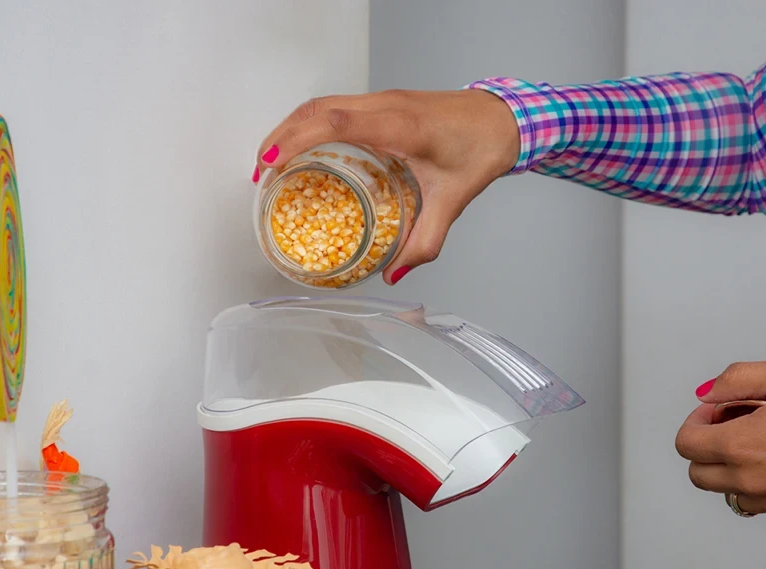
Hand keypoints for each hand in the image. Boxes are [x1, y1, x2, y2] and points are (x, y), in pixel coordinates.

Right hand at [252, 89, 519, 283]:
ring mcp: (383, 99)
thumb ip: (425, 241)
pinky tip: (304, 147)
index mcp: (401, 126)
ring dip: (292, 127)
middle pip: (318, 108)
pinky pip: (337, 106)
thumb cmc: (481, 150)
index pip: (338, 122)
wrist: (504, 118)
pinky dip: (311, 123)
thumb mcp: (453, 201)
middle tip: (260, 171)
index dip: (299, 137)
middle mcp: (386, 106)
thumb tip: (395, 272)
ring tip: (272, 161)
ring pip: (323, 103)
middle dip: (281, 135)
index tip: (272, 161)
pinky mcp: (384, 101)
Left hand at [675, 358, 765, 525]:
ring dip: (733, 468)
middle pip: (698, 473)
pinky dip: (762, 484)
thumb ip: (735, 379)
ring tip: (762, 442)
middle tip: (731, 426)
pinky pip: (763, 503)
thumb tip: (707, 392)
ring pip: (729, 492)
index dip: (696, 421)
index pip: (685, 444)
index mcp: (740, 446)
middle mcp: (751, 480)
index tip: (714, 411)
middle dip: (707, 447)